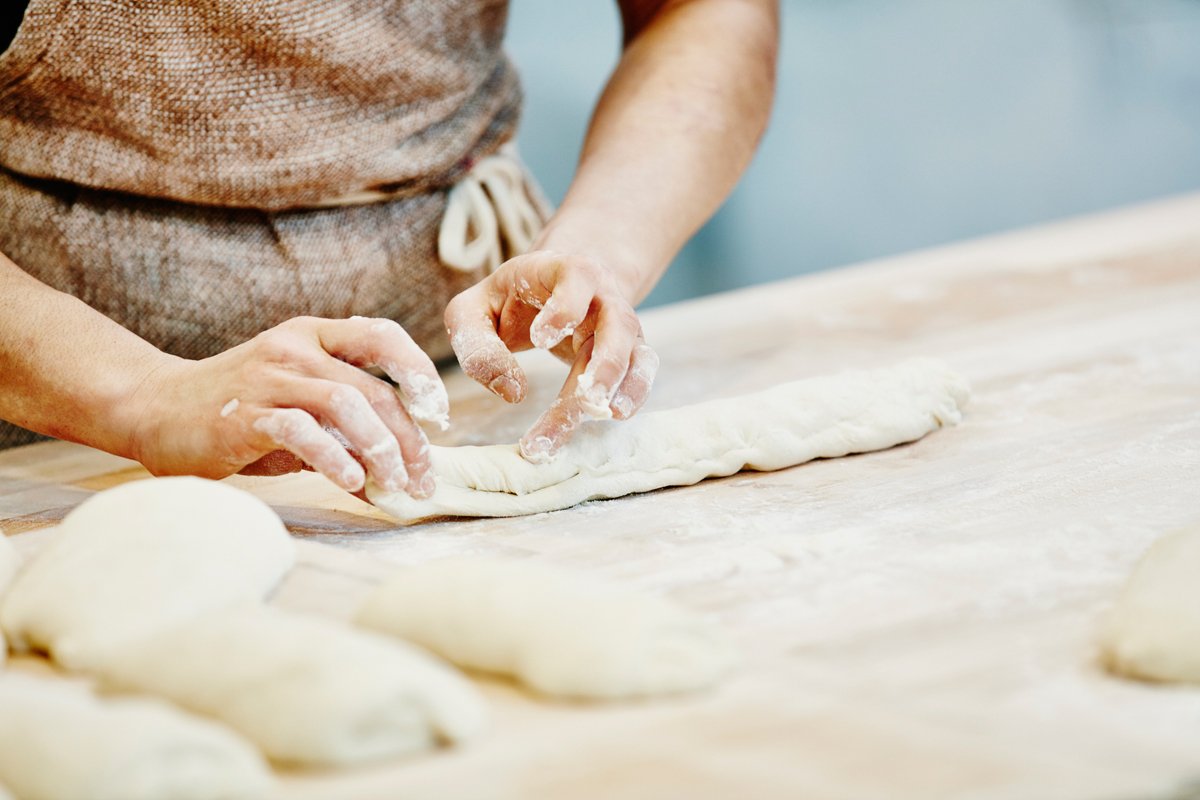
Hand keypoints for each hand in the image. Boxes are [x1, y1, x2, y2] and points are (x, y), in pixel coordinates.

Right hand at [126, 316, 448, 497]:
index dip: (420, 373)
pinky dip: (334, 457)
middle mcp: (294, 348)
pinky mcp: (243, 413)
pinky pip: (302, 430)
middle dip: (408, 437)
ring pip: (346, 403)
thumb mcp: (298, 410)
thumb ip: (344, 429)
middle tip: (422, 478)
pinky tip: (351, 482)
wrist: (151, 409)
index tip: (440, 416)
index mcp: (314, 336)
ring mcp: (268, 377)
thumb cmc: (236, 412)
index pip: (383, 336)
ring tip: (395, 485)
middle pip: (374, 387)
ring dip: (380, 449)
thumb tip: (396, 473)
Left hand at [444, 250, 658, 461]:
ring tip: (601, 415)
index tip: (539, 340)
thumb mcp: (474, 310)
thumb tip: (511, 391)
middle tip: (584, 401)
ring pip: (634, 355)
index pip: (576, 278)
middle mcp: (603, 297)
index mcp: (565, 271)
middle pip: (616, 326)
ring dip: (621, 387)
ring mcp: (622, 326)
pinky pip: (642, 373)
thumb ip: (476, 345)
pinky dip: (634, 395)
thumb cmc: (508, 300)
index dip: (564, 306)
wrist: (555, 289)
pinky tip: (614, 416)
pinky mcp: (629, 353)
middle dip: (604, 365)